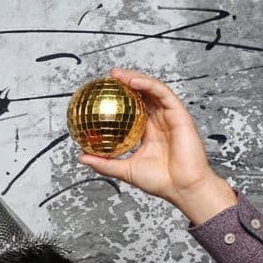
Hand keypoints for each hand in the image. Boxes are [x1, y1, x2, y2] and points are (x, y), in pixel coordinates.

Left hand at [78, 68, 234, 221]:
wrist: (181, 188)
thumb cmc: (159, 181)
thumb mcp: (124, 170)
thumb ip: (104, 163)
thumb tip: (81, 157)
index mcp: (148, 132)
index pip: (133, 110)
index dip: (120, 99)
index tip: (101, 93)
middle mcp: (159, 121)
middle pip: (142, 96)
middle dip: (126, 83)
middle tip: (108, 76)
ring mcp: (170, 117)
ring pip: (152, 91)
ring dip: (135, 79)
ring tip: (118, 74)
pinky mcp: (179, 114)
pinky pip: (163, 94)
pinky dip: (148, 85)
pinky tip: (133, 82)